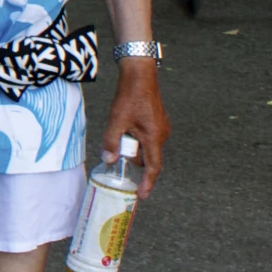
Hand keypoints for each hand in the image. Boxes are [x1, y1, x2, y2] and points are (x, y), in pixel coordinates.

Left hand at [100, 60, 169, 196]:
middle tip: (119, 157)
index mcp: (154, 137)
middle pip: (148, 157)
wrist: (140, 75)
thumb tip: (109, 160)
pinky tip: (126, 130)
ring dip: (134, 148)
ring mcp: (162, 128)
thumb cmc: (129, 96)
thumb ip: (111, 141)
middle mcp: (162, 135)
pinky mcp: (159, 122)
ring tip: (120, 137)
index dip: (148, 183)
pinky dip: (137, 140)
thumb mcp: (116, 120)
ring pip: (147, 147)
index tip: (142, 195)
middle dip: (134, 160)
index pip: (153, 168)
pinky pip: (148, 138)